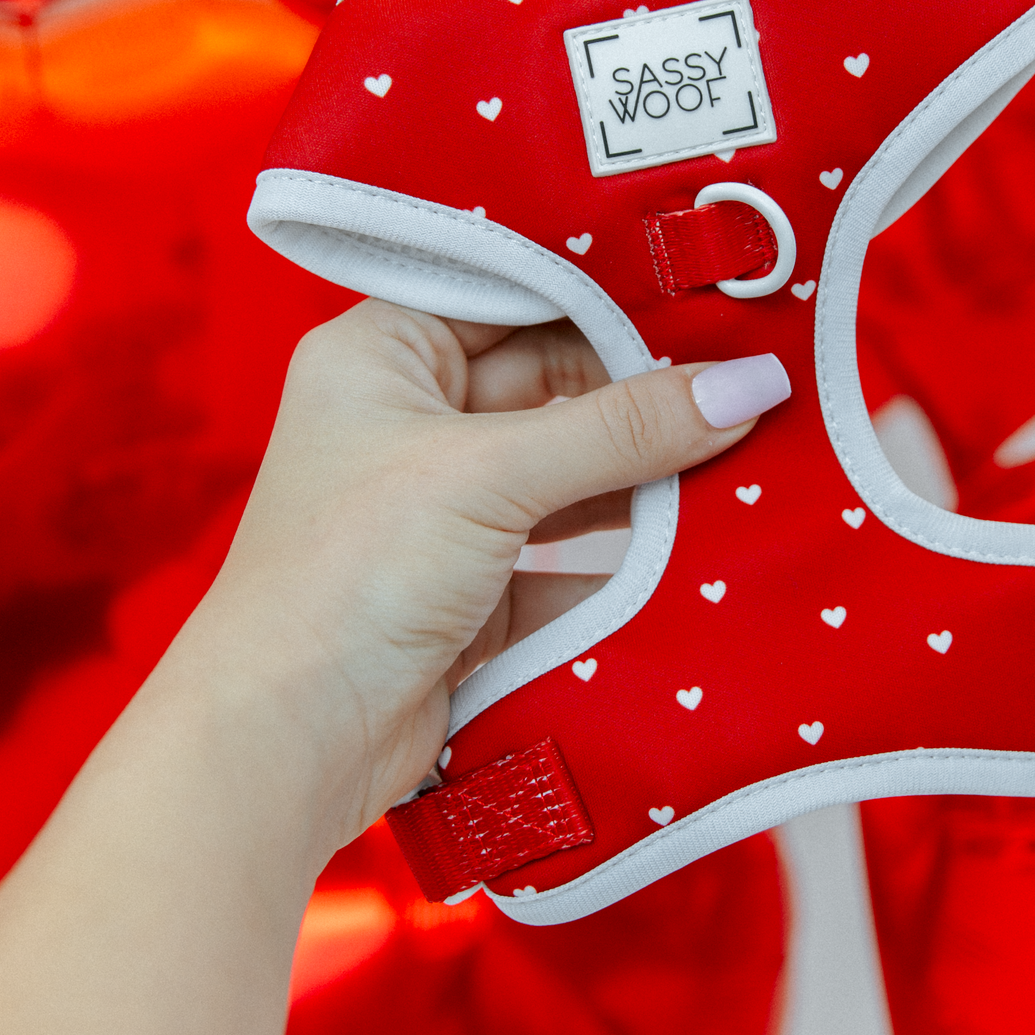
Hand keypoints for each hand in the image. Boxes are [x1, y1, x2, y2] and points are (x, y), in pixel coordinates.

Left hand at [164, 300, 788, 862]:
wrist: (285, 748)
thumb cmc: (350, 575)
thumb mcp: (492, 477)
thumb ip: (623, 429)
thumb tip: (749, 383)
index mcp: (380, 354)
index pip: (510, 289)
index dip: (605, 290)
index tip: (706, 286)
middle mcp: (407, 419)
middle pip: (551, 378)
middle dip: (641, 388)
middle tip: (745, 379)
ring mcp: (443, 506)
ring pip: (568, 465)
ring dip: (643, 468)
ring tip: (744, 449)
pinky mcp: (475, 584)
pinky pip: (570, 544)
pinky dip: (626, 544)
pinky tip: (701, 532)